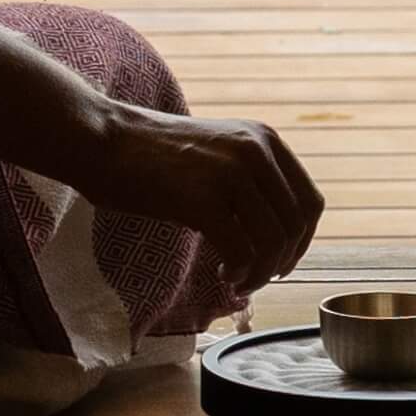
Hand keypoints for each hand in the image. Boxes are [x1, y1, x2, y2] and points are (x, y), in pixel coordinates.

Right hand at [81, 101, 325, 295]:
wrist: (104, 140)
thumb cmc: (152, 154)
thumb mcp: (217, 151)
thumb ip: (251, 177)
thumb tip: (281, 232)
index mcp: (263, 137)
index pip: (311, 201)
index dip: (303, 241)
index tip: (282, 261)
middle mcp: (254, 150)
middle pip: (296, 226)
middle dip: (282, 262)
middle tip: (255, 276)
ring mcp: (229, 172)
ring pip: (273, 244)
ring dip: (259, 273)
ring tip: (235, 278)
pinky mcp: (202, 198)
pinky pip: (242, 252)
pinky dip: (239, 273)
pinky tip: (221, 273)